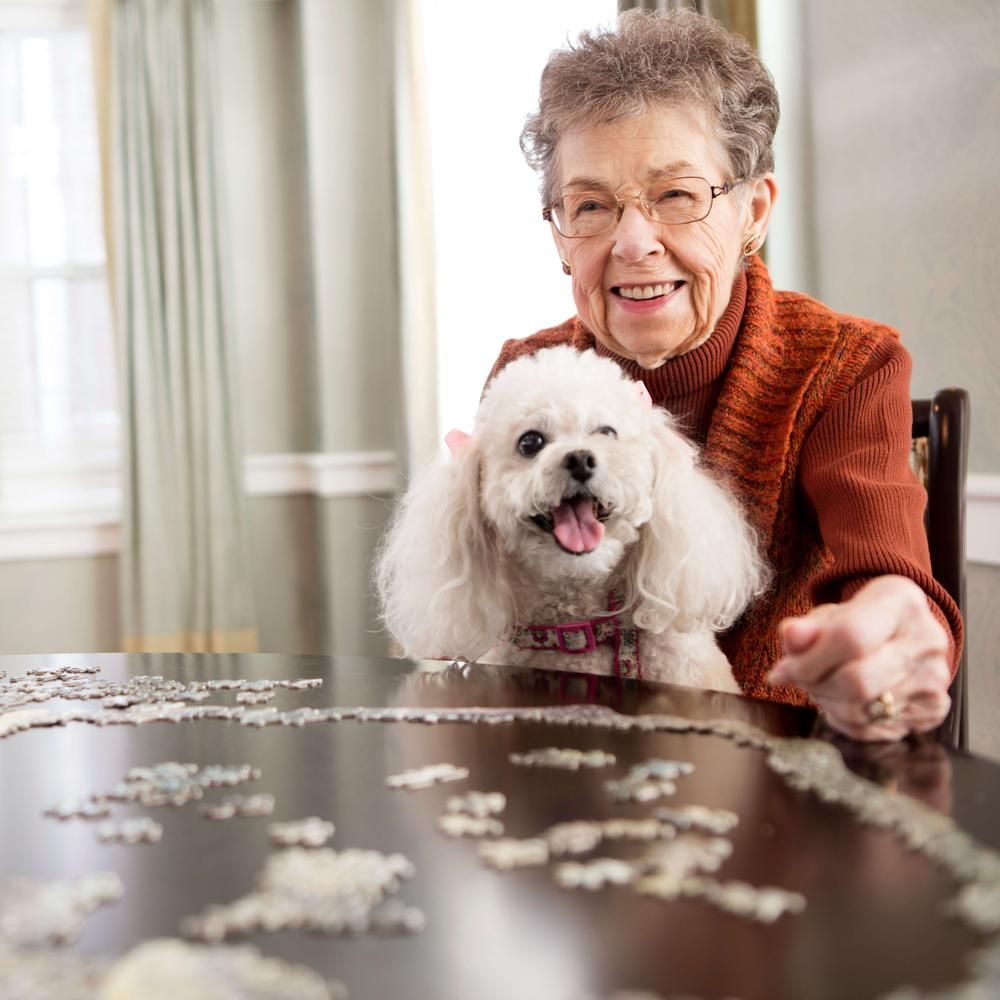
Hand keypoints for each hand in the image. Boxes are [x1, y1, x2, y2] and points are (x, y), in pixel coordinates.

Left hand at [767, 576, 951, 740]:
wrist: (900, 636)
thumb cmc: (857, 623)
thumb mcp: (828, 615)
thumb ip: (805, 628)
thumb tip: (790, 635)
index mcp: (901, 601)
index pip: (850, 637)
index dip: (809, 661)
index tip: (782, 670)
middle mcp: (927, 639)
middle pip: (858, 680)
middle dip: (816, 685)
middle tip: (800, 680)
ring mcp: (935, 677)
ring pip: (863, 710)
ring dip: (827, 704)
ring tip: (820, 686)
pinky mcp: (935, 708)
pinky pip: (874, 730)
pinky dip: (844, 720)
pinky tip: (840, 701)